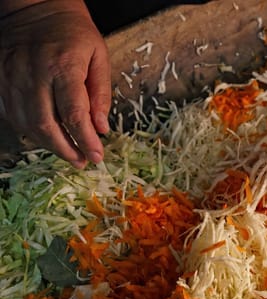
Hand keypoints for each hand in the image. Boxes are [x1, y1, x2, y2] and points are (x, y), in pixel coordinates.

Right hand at [0, 0, 110, 167]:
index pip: (75, 114)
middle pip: (46, 125)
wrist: (36, 6)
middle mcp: (34, 73)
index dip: (85, 140)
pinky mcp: (0, 78)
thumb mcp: (99, 56)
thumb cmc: (74, 31)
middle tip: (81, 161)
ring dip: (47, 144)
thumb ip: (101, 93)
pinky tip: (45, 135)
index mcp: (63, 66)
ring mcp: (12, 76)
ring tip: (67, 151)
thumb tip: (101, 127)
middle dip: (65, 149)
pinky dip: (28, 130)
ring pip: (26, 123)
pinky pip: (11, 114)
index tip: (96, 156)